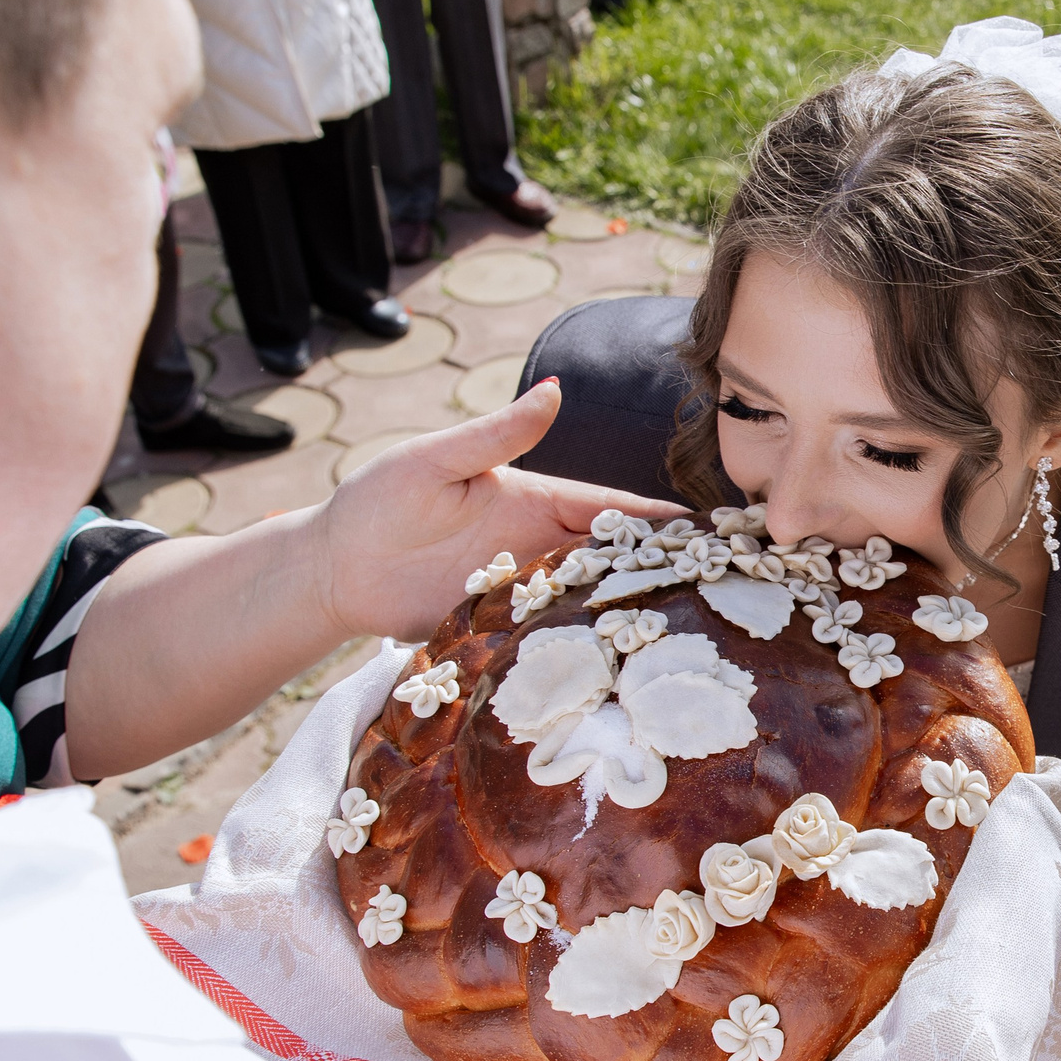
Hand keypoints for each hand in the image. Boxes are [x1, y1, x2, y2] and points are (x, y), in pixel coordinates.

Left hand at [311, 379, 682, 641]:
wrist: (334, 570)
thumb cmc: (378, 501)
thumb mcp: (436, 461)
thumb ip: (496, 433)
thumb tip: (555, 389)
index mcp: (535, 500)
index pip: (612, 509)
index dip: (661, 520)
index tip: (717, 530)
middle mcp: (539, 549)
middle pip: (614, 561)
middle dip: (664, 573)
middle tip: (727, 593)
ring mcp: (523, 593)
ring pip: (591, 606)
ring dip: (632, 619)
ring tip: (692, 639)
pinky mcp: (501, 632)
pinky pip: (551, 643)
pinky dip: (583, 653)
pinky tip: (620, 671)